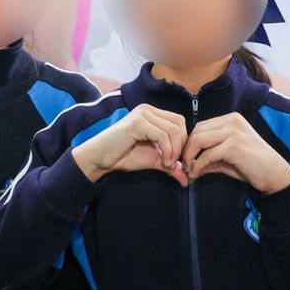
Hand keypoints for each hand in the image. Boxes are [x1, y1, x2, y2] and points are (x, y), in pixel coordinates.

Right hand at [71, 106, 188, 184]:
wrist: (101, 159)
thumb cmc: (124, 156)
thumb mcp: (154, 160)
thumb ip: (171, 165)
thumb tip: (187, 180)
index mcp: (153, 113)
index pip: (179, 122)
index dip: (183, 141)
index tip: (178, 160)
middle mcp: (148, 110)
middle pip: (179, 124)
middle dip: (181, 146)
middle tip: (175, 164)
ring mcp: (142, 114)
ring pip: (173, 130)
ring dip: (174, 151)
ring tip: (168, 165)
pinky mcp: (137, 123)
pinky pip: (162, 135)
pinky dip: (167, 151)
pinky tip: (163, 162)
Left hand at [182, 113, 289, 193]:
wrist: (274, 174)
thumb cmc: (251, 165)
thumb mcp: (226, 158)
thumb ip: (207, 157)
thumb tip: (187, 166)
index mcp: (231, 119)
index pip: (200, 126)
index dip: (189, 143)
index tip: (186, 159)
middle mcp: (232, 121)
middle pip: (197, 131)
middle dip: (186, 150)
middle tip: (184, 166)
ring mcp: (233, 132)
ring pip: (199, 140)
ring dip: (189, 157)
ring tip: (189, 170)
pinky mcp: (234, 145)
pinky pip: (207, 154)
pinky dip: (198, 165)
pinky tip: (196, 173)